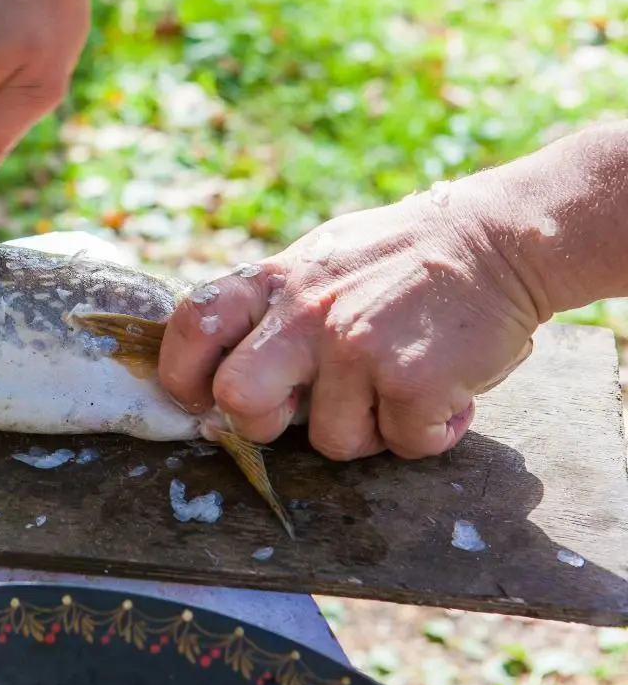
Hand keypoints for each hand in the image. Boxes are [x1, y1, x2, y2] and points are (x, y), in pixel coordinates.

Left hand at [158, 178, 542, 460]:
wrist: (500, 240)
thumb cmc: (402, 260)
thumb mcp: (320, 262)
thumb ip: (272, 310)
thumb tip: (220, 377)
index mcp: (275, 281)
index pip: (190, 326)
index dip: (184, 374)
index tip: (203, 397)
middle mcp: (304, 312)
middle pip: (237, 399)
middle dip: (262, 425)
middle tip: (300, 413)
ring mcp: (355, 346)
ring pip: (330, 441)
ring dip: (369, 430)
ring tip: (398, 385)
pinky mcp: (410, 379)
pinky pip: (402, 444)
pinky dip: (429, 432)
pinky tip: (445, 391)